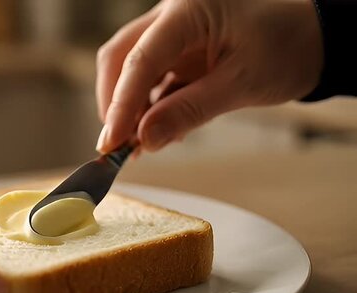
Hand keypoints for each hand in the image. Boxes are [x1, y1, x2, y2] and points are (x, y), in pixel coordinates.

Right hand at [96, 0, 322, 152]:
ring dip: (131, 108)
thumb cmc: (288, 48)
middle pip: (121, 57)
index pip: (140, 58)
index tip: (111, 143)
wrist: (315, 40)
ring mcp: (173, 31)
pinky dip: (149, 106)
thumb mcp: (241, 83)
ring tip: (143, 144)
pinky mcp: (178, 49)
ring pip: (131, 68)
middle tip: (118, 146)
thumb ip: (189, 110)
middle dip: (116, 102)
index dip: (121, 104)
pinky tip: (161, 130)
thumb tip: (144, 140)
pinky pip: (151, 78)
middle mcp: (172, 15)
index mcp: (189, 9)